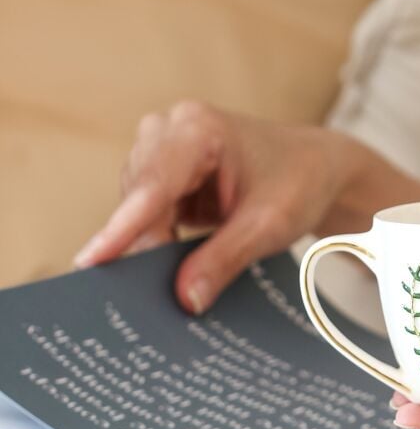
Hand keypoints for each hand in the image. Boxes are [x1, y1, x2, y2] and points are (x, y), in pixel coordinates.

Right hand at [74, 100, 364, 313]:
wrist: (317, 168)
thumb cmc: (299, 183)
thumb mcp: (269, 225)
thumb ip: (224, 260)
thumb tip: (184, 299)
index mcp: (198, 129)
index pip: (153, 184)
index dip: (123, 226)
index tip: (93, 261)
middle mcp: (170, 131)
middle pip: (140, 199)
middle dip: (142, 245)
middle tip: (138, 299)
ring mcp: (162, 152)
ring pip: (137, 210)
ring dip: (149, 246)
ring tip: (155, 289)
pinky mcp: (165, 177)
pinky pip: (146, 215)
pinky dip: (156, 243)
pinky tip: (162, 272)